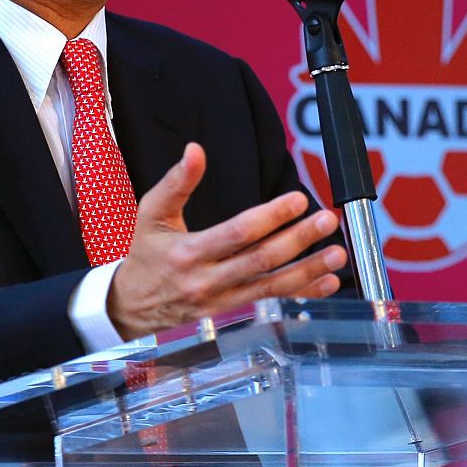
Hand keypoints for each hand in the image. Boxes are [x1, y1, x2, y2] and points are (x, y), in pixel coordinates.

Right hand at [107, 142, 346, 338]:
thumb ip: (177, 182)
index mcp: (188, 253)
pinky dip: (303, 294)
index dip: (271, 217)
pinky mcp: (233, 316)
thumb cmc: (145, 256)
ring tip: (337, 254)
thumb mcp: (151, 214)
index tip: (298, 200)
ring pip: (272, 286)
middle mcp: (207, 281)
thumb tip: (195, 150)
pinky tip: (327, 283)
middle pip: (261, 260)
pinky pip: (273, 303)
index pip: (238, 233)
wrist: (129, 309)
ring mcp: (222, 303)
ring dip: (309, 270)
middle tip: (327, 221)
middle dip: (298, 240)